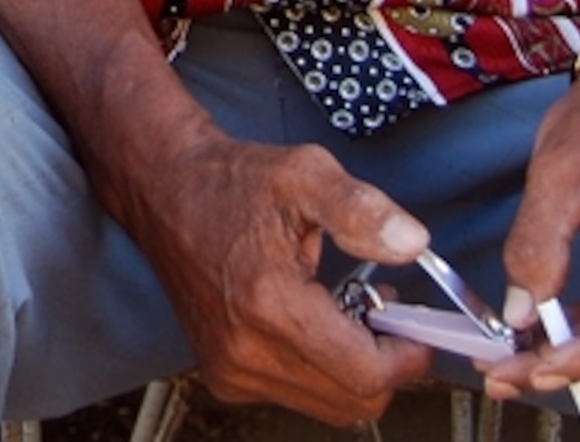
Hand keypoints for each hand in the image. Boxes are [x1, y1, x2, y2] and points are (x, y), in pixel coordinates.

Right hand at [125, 125, 437, 424]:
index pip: (365, 375)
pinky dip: (320, 372)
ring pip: (329, 406)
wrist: (165, 191)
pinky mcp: (225, 377)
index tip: (415, 326)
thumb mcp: (304, 172)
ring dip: (353, 370)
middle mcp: (247, 350)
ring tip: (347, 313)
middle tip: (384, 313)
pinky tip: (314, 324)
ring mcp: (232, 369)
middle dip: (384, 364)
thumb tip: (412, 242)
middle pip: (354, 401)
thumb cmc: (231, 181)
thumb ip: (361, 209)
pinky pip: (298, 397)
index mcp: (271, 302)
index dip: (407, 356)